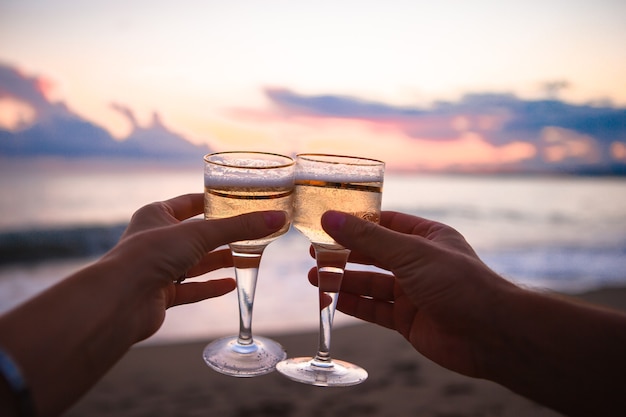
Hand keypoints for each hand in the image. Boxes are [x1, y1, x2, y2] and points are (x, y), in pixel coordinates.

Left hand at [101, 193, 286, 341]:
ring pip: (195, 263)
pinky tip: (232, 284)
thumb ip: (241, 228)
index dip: (213, 201)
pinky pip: (192, 289)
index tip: (237, 201)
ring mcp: (158, 268)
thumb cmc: (151, 255)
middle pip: (196, 235)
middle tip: (250, 231)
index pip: (190, 203)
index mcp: (156, 215)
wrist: (121, 300)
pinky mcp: (161, 294)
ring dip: (220, 260)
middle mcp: (155, 240)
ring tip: (247, 256)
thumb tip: (277, 218)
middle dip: (223, 235)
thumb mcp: (201, 234)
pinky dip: (211, 286)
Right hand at [310, 210, 515, 377]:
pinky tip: (331, 300)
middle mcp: (419, 263)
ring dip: (344, 280)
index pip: (385, 223)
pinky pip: (374, 309)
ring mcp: (413, 292)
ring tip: (315, 277)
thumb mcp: (409, 252)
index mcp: (427, 237)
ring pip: (371, 283)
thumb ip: (368, 238)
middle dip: (345, 254)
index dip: (356, 223)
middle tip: (314, 253)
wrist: (491, 334)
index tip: (327, 222)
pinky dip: (353, 304)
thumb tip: (330, 218)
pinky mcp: (408, 320)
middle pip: (374, 254)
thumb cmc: (458, 283)